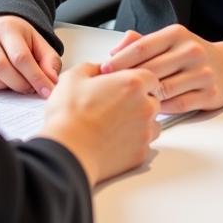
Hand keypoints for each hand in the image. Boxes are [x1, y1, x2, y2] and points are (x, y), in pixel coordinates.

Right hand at [0, 15, 61, 96]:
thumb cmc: (19, 39)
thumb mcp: (39, 44)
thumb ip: (50, 62)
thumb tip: (51, 81)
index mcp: (8, 27)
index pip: (21, 57)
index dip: (35, 78)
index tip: (46, 92)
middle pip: (0, 66)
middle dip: (17, 84)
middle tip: (28, 89)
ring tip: (10, 85)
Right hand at [39, 63, 160, 186]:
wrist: (68, 151)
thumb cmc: (70, 114)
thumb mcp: (75, 76)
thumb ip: (93, 67)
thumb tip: (99, 70)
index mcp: (132, 84)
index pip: (150, 77)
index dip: (137, 80)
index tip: (126, 83)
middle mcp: (145, 107)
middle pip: (153, 100)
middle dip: (140, 100)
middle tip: (117, 103)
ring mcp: (145, 133)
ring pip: (152, 124)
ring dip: (140, 122)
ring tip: (115, 123)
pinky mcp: (140, 154)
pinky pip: (144, 144)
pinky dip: (134, 141)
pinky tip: (114, 139)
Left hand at [100, 25, 222, 113]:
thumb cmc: (189, 54)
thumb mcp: (169, 40)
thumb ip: (140, 42)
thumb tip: (114, 51)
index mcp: (176, 34)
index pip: (142, 47)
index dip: (120, 60)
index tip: (104, 69)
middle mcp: (191, 51)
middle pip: (151, 70)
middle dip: (128, 80)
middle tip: (110, 89)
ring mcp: (202, 74)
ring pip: (164, 89)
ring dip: (145, 96)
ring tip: (128, 101)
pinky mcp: (210, 95)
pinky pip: (178, 105)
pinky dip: (162, 109)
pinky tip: (151, 108)